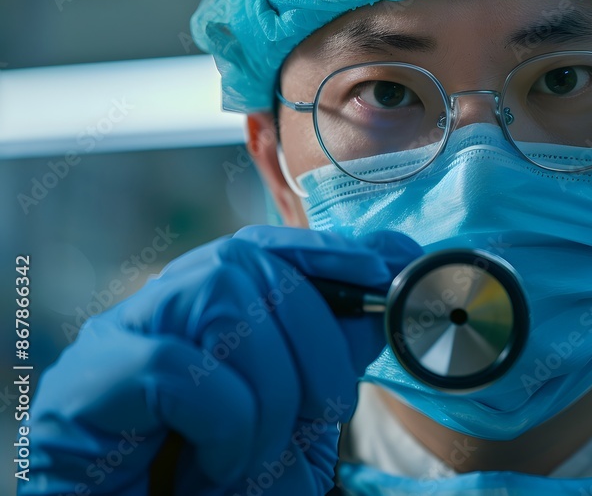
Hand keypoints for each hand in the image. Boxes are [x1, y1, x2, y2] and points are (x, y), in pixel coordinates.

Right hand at [22, 226, 421, 495]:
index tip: (387, 265)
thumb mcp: (295, 427)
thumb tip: (380, 295)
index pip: (261, 247)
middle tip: (329, 410)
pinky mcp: (78, 390)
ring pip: (219, 295)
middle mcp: (153, 315)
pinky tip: (216, 468)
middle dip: (316, 334)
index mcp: (200, 316)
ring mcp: (110, 345)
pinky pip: (174, 366)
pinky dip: (226, 421)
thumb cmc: (218, 492)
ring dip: (273, 384)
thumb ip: (330, 362)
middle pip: (247, 260)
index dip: (327, 249)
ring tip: (262, 456)